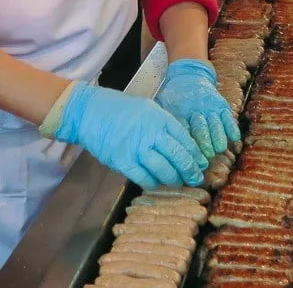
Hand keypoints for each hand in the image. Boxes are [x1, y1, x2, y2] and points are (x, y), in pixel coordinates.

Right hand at [55, 82, 207, 189]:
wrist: (90, 112)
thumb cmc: (121, 110)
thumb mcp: (148, 109)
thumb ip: (164, 125)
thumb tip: (181, 144)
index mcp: (160, 118)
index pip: (185, 139)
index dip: (195, 155)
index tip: (201, 164)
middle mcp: (151, 133)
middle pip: (178, 156)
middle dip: (190, 170)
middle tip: (195, 178)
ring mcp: (137, 148)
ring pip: (163, 170)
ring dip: (173, 179)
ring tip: (177, 181)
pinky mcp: (122, 161)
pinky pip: (143, 177)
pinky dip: (152, 182)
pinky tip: (155, 182)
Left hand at [156, 59, 241, 159]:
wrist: (189, 75)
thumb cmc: (174, 95)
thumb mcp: (164, 103)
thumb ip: (162, 118)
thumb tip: (156, 134)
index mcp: (180, 110)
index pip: (183, 127)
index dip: (186, 141)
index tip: (187, 153)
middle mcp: (196, 108)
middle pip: (200, 127)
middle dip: (204, 142)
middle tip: (206, 155)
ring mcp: (210, 106)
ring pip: (215, 122)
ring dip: (218, 136)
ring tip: (220, 148)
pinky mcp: (220, 105)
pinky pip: (227, 116)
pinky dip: (231, 126)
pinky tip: (234, 138)